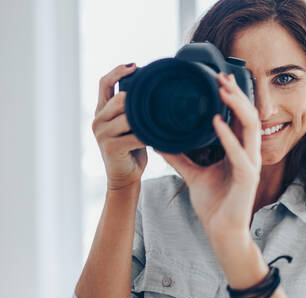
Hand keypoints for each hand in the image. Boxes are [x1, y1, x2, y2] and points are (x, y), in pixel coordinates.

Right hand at [93, 63, 147, 190]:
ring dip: (146, 120)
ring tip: (160, 121)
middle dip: (139, 101)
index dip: (118, 71)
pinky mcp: (111, 148)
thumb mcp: (130, 124)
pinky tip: (157, 137)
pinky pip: (135, 136)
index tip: (135, 65)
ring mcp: (102, 134)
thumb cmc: (132, 148)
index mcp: (101, 110)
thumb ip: (133, 109)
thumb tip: (153, 90)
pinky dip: (148, 136)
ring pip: (127, 117)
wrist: (125, 176)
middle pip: (119, 99)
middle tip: (158, 103)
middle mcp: (98, 120)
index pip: (104, 83)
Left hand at [156, 72, 261, 238]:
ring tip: (223, 90)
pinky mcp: (247, 178)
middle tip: (222, 76)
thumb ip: (181, 158)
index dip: (233, 97)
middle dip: (237, 94)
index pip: (240, 118)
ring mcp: (251, 165)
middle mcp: (248, 154)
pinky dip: (228, 136)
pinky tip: (216, 121)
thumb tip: (161, 142)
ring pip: (251, 128)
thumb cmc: (214, 205)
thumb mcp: (193, 175)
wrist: (221, 232)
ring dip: (237, 107)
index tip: (220, 79)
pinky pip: (240, 153)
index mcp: (239, 151)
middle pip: (249, 116)